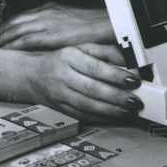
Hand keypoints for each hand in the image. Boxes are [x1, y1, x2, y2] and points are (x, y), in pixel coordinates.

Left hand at [0, 3, 114, 49]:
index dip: (9, 23)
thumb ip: (57, 23)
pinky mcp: (51, 35)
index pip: (23, 15)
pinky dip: (14, 44)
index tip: (0, 29)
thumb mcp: (71, 19)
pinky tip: (6, 49)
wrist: (104, 25)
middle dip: (1, 29)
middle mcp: (46, 13)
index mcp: (50, 8)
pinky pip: (27, 40)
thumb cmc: (92, 25)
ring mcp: (47, 23)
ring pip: (17, 29)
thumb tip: (49, 32)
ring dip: (3, 37)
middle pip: (16, 20)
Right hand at [25, 43, 143, 122]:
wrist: (32, 75)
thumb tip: (128, 60)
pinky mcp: (61, 109)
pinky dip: (100, 118)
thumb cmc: (62, 60)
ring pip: (87, 105)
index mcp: (70, 57)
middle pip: (92, 89)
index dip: (115, 75)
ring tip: (128, 111)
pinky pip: (82, 116)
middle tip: (135, 100)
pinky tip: (115, 117)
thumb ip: (106, 52)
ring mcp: (60, 95)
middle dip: (116, 96)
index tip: (133, 80)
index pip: (95, 67)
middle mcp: (63, 76)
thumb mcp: (82, 48)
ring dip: (110, 110)